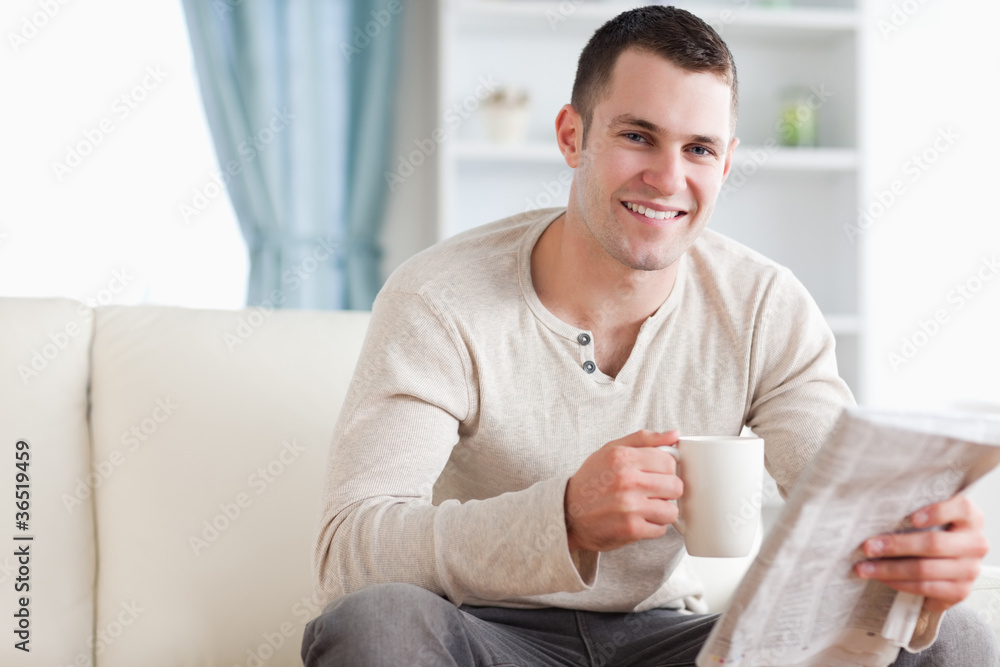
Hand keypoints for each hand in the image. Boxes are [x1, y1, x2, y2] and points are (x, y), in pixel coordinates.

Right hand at [565, 429, 681, 552]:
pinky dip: (652, 526)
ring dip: (662, 511)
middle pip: (675, 486)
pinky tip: (637, 520)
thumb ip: (644, 439)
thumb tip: (674, 434)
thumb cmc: (592, 480)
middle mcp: (627, 481)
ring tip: (646, 507)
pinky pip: (661, 529)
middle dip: (667, 490)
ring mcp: (630, 506)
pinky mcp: (631, 529)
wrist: (567, 513)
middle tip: (651, 492)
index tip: (654, 474)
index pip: (669, 462)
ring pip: (672, 510)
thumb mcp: (611, 450)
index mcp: (623, 457)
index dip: (665, 470)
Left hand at [854, 495, 989, 612]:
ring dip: (889, 569)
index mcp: (970, 518)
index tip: (910, 518)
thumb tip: (874, 513)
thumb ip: (913, 511)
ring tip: (864, 567)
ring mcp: (970, 570)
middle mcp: (976, 543)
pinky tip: (881, 578)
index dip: (937, 512)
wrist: (944, 563)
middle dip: (896, 545)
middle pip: (934, 544)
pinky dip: (898, 583)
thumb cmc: (930, 532)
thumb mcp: (928, 517)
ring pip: (925, 569)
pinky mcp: (960, 592)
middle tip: (867, 547)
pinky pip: (925, 588)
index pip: (961, 509)